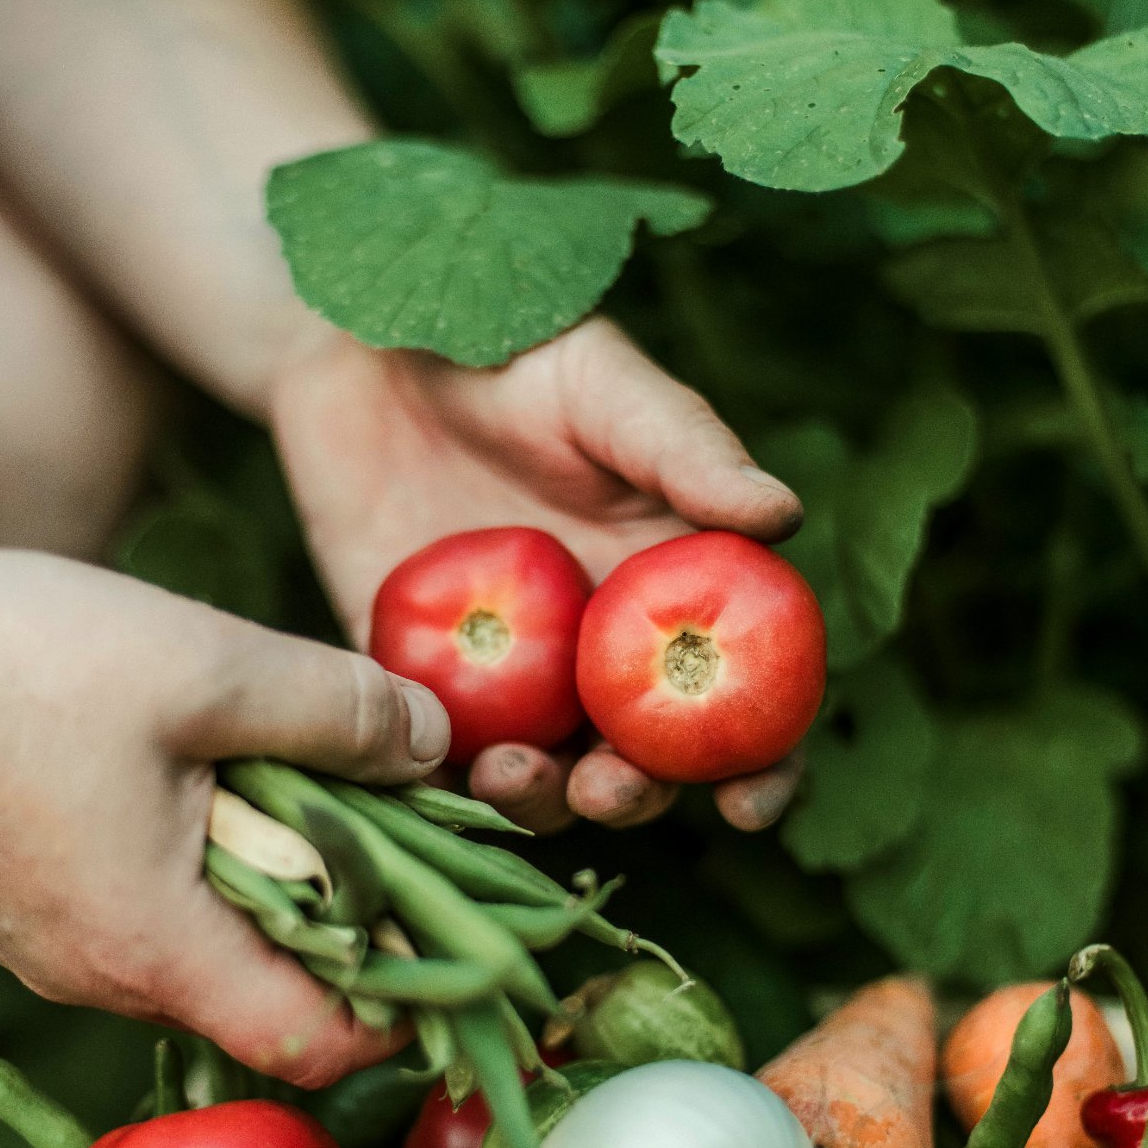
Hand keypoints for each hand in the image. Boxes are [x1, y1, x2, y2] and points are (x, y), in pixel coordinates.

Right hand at [0, 529, 449, 1083]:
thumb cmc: (18, 661)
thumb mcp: (209, 668)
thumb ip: (339, 713)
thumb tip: (435, 747)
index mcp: (155, 947)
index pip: (314, 1045)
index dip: (404, 999)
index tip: (456, 925)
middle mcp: (105, 975)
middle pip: (272, 997)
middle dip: (355, 923)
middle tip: (402, 826)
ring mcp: (62, 948)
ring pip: (215, 949)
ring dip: (281, 884)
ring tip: (313, 787)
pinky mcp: (38, 904)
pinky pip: (156, 913)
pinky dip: (214, 866)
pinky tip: (224, 781)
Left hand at [270, 318, 806, 833]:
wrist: (362, 344)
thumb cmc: (504, 346)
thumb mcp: (599, 385)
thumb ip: (684, 448)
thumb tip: (785, 516)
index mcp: (672, 589)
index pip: (743, 697)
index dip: (764, 762)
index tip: (750, 804)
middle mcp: (600, 650)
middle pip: (645, 762)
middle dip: (637, 797)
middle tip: (606, 788)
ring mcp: (508, 674)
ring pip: (543, 776)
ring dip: (540, 800)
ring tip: (509, 772)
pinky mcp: (413, 677)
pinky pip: (432, 751)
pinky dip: (437, 778)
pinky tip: (427, 762)